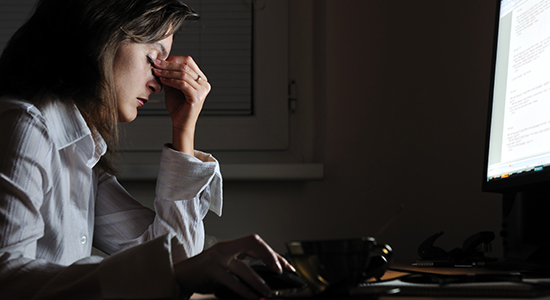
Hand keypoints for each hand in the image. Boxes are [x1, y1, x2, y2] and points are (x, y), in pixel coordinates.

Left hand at [153, 56, 209, 154]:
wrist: (180, 123)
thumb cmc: (177, 106)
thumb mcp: (173, 86)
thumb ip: (170, 75)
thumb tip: (160, 62)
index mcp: (201, 79)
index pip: (188, 61)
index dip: (173, 59)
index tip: (159, 61)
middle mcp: (204, 83)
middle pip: (185, 66)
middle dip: (168, 65)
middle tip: (155, 64)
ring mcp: (202, 90)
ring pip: (183, 74)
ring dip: (167, 72)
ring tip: (156, 72)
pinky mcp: (197, 97)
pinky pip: (182, 84)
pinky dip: (171, 81)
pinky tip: (163, 80)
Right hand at [173, 234, 294, 298]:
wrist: (179, 276)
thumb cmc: (204, 273)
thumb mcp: (224, 265)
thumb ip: (241, 266)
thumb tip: (266, 276)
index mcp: (229, 245)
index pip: (255, 242)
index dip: (272, 253)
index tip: (285, 266)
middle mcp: (224, 248)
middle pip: (253, 243)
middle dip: (270, 256)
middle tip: (281, 271)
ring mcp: (216, 258)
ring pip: (244, 267)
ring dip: (259, 281)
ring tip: (268, 292)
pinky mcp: (210, 270)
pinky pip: (232, 281)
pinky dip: (244, 291)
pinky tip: (253, 297)